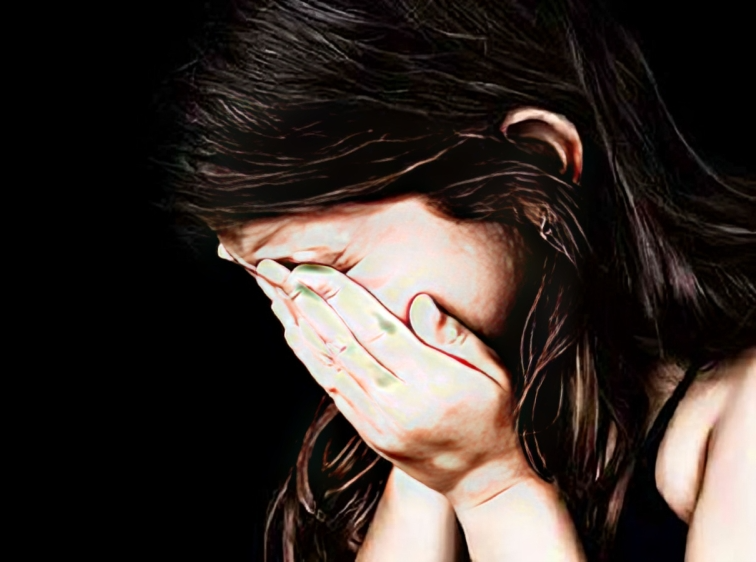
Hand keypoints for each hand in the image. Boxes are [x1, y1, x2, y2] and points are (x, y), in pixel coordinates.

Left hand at [252, 260, 534, 508]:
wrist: (479, 479)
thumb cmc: (492, 415)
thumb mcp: (493, 371)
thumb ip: (455, 336)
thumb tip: (421, 301)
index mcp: (432, 382)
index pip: (376, 330)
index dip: (340, 298)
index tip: (312, 271)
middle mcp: (397, 403)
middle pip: (342, 344)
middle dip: (306, 305)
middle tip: (278, 272)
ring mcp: (377, 420)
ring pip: (328, 365)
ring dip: (298, 326)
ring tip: (274, 293)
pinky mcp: (366, 430)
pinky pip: (329, 386)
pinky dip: (308, 356)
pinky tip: (292, 330)